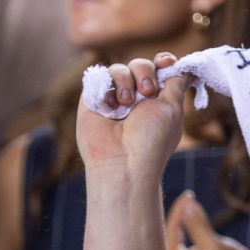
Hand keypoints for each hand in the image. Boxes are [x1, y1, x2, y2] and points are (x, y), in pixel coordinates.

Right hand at [77, 53, 186, 178]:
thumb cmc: (151, 139)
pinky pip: (101, 77)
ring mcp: (112, 100)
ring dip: (127, 80)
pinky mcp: (93, 102)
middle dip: (146, 73)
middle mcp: (134, 98)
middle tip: (147, 93)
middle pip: (140, 64)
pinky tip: (112, 104)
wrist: (122, 162)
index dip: (163, 61)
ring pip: (120, 68)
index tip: (165, 63)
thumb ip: (176, 82)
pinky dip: (110, 85)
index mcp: (155, 99)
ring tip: (126, 103)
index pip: (158, 68)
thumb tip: (183, 66)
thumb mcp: (173, 106)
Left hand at [165, 190, 249, 249]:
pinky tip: (182, 237)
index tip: (188, 194)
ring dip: (173, 233)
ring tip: (180, 216)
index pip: (168, 230)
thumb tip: (185, 205)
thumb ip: (197, 225)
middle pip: (162, 241)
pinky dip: (178, 246)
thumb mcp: (215, 246)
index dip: (179, 209)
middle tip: (181, 202)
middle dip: (171, 220)